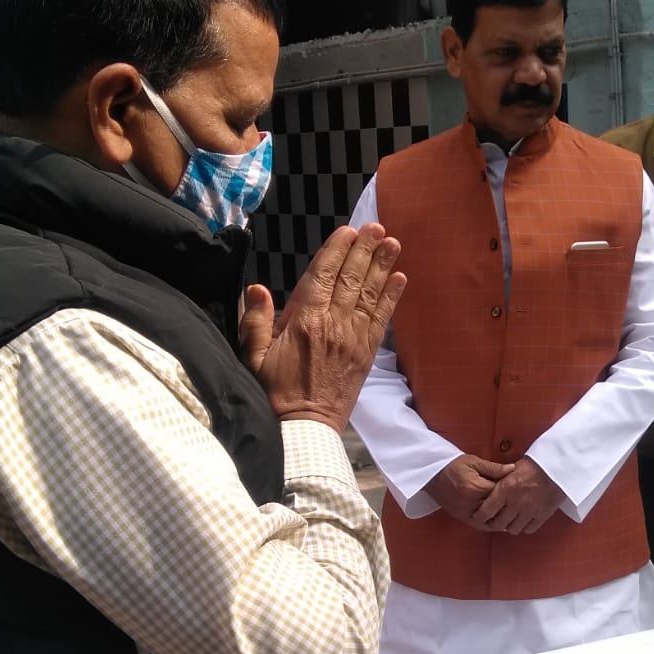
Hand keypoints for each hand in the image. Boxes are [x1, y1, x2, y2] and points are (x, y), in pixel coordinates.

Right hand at [240, 222, 404, 430]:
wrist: (305, 427)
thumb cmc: (274, 392)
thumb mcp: (253, 358)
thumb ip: (256, 322)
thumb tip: (258, 289)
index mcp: (304, 321)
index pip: (322, 275)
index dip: (337, 250)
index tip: (348, 231)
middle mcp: (333, 324)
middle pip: (351, 278)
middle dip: (365, 250)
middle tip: (377, 227)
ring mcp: (353, 338)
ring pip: (370, 294)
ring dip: (383, 267)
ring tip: (393, 243)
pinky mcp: (367, 354)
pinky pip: (382, 319)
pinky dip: (392, 298)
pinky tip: (400, 279)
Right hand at [426, 455, 514, 527]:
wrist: (432, 475)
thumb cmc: (453, 465)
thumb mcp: (473, 462)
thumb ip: (494, 468)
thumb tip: (513, 469)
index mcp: (475, 487)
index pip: (500, 492)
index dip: (511, 489)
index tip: (518, 486)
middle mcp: (471, 503)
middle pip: (497, 507)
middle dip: (509, 504)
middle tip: (519, 500)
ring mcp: (466, 512)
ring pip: (491, 519)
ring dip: (502, 516)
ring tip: (514, 512)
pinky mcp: (462, 518)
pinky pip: (481, 525)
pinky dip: (491, 524)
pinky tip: (500, 520)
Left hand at [471, 456, 564, 534]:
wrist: (558, 466)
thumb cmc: (535, 464)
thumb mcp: (512, 469)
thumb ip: (500, 481)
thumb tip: (489, 490)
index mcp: (505, 489)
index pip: (486, 511)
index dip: (479, 517)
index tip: (478, 518)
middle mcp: (515, 502)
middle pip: (498, 524)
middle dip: (493, 524)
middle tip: (493, 521)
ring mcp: (529, 510)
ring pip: (513, 529)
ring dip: (510, 526)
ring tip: (510, 520)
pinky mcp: (542, 515)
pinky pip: (529, 529)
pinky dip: (525, 526)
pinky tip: (524, 520)